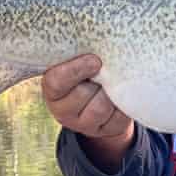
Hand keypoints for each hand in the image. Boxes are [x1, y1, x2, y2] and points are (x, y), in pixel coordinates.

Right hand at [42, 54, 134, 171]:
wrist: (98, 95)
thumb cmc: (84, 71)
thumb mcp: (74, 62)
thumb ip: (78, 54)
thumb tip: (96, 44)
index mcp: (52, 90)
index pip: (57, 82)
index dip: (76, 70)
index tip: (95, 60)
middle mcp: (63, 112)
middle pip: (83, 94)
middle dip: (97, 80)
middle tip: (103, 70)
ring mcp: (84, 125)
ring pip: (101, 108)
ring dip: (110, 92)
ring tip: (111, 81)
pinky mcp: (106, 131)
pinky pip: (118, 118)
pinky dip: (123, 104)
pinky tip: (120, 94)